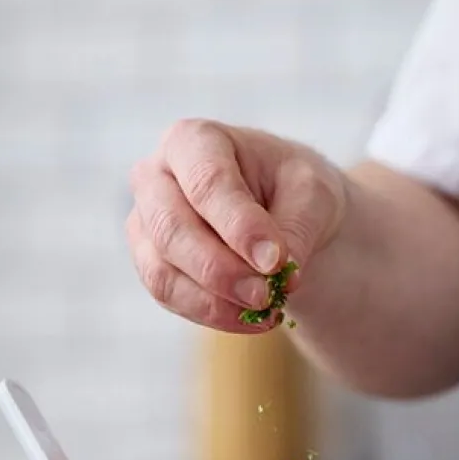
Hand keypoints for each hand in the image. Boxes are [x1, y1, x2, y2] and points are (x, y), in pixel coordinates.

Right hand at [126, 120, 346, 331]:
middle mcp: (155, 176)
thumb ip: (296, 228)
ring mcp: (145, 223)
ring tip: (266, 311)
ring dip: (214, 301)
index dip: (239, 226)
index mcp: (194, 139)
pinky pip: (168, 295)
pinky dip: (211, 314)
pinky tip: (250, 320)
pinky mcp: (150, 262)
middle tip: (266, 296)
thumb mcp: (313, 195)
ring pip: (162, 271)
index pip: (207, 182)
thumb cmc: (293, 189)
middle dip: (221, 270)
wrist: (283, 214)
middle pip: (171, 228)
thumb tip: (279, 273)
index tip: (276, 262)